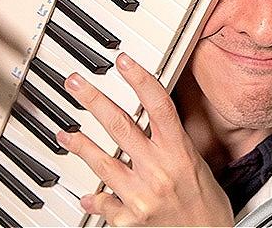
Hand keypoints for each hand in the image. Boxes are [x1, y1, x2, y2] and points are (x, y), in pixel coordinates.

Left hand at [57, 54, 233, 227]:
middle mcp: (159, 171)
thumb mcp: (195, 162)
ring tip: (65, 133)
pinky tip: (85, 193)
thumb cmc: (206, 202)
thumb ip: (171, 140)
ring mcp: (142, 196)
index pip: (158, 105)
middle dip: (94, 100)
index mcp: (178, 152)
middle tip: (76, 83)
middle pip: (121, 126)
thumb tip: (154, 118)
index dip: (139, 79)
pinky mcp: (130, 221)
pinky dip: (93, 198)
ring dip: (80, 145)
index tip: (123, 61)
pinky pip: (104, 204)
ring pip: (103, 162)